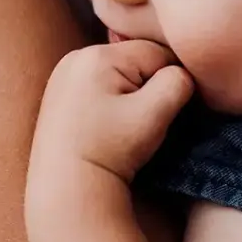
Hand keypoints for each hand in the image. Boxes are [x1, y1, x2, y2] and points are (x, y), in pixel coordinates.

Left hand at [33, 40, 193, 182]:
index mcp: (97, 56)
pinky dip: (112, 97)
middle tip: (144, 120)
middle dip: (149, 85)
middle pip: (136, 60)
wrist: (66, 188)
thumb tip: (182, 73)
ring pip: (120, 72)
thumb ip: (176, 82)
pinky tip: (109, 123)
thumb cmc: (110, 151)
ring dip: (132, 91)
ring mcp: (64, 74)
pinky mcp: (59, 92)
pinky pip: (100, 83)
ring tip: (125, 124)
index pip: (156, 53)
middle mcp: (76, 56)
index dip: (172, 80)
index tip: (169, 111)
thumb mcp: (153, 114)